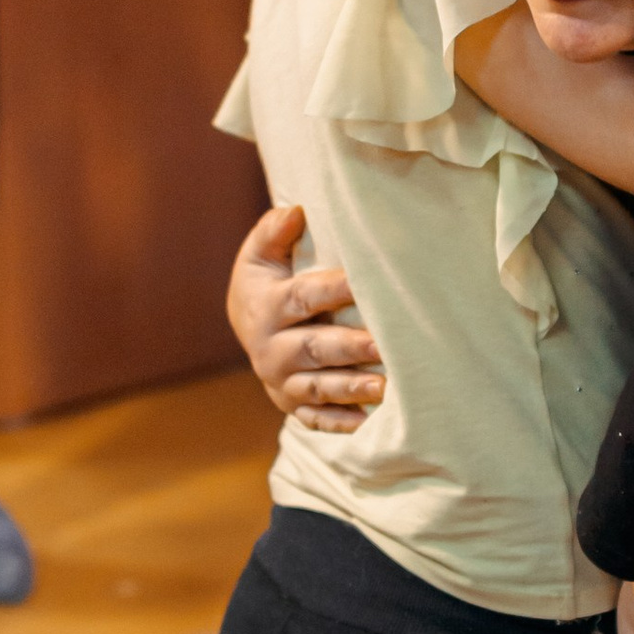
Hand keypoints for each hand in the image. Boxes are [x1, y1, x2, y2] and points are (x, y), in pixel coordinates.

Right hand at [228, 204, 383, 432]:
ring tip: (386, 386)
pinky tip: (369, 420)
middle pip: (315, 348)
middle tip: (383, 344)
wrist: (247, 327)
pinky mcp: (292, 405)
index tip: (365, 283)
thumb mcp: (260, 254)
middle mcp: (272, 349)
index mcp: (267, 307)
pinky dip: (341, 422)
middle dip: (350, 347)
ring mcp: (282, 381)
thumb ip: (274, 231)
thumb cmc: (266, 282)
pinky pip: (316, 419)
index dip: (334, 290)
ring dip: (352, 388)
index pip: (303, 297)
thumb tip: (296, 211)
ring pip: (319, 387)